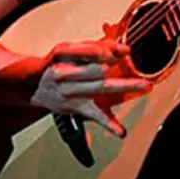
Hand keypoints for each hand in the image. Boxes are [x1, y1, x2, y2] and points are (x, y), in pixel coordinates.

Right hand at [31, 39, 149, 137]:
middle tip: (131, 62)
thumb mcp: (69, 51)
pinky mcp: (77, 107)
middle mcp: (66, 73)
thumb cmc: (56, 65)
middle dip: (115, 66)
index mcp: (63, 55)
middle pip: (95, 68)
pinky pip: (95, 115)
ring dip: (124, 86)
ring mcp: (72, 92)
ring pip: (100, 87)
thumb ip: (96, 47)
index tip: (125, 51)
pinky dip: (109, 123)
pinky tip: (121, 131)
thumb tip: (123, 49)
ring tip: (144, 85)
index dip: (106, 50)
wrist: (35, 87)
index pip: (88, 50)